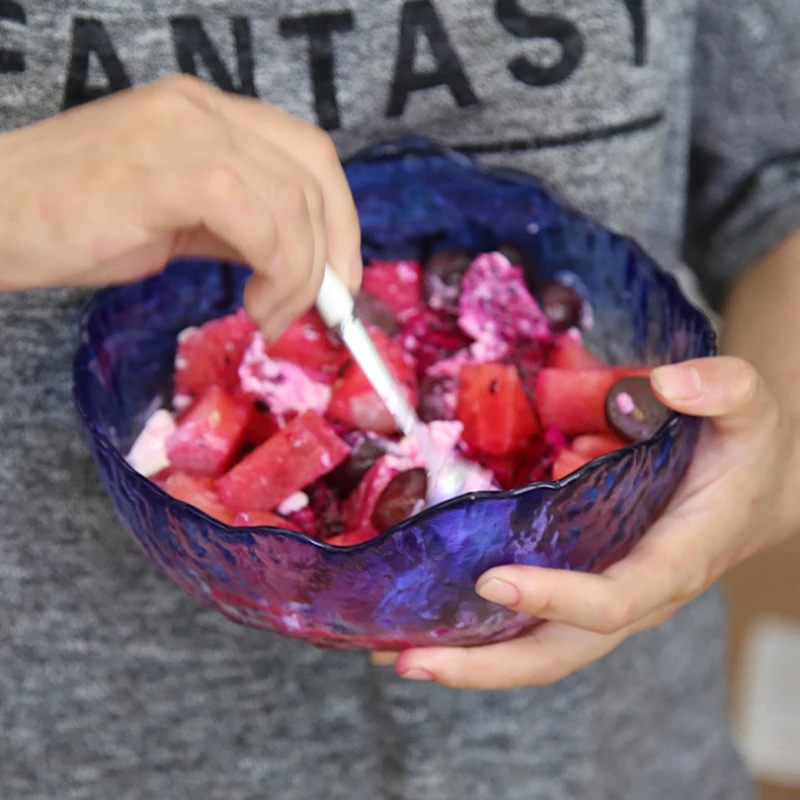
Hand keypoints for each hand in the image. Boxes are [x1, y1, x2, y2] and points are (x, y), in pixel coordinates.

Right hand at [0, 76, 360, 339]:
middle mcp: (203, 110)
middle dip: (332, 254)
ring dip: (300, 274)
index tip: (342, 279)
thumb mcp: (179, 219)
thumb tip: (300, 263)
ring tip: (270, 317)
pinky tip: (254, 301)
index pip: (310, 154)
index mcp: (210, 114)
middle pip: (314, 173)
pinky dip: (274, 266)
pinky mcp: (162, 170)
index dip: (342, 220)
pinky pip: (252, 215)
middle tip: (319, 309)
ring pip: (291, 200)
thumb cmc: (77, 220)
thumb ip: (241, 228)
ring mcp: (182, 133)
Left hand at [373, 356, 799, 688]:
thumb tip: (667, 382)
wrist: (754, 487)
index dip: (557, 598)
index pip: (613, 599)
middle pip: (559, 652)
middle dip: (486, 664)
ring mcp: (605, 594)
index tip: (492, 581)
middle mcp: (635, 593)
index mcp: (674, 558)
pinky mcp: (584, 582)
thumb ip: (722, 387)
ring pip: (538, 648)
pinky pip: (532, 621)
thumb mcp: (748, 408)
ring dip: (468, 657)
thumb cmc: (745, 450)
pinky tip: (425, 616)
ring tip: (394, 650)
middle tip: (410, 659)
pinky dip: (479, 626)